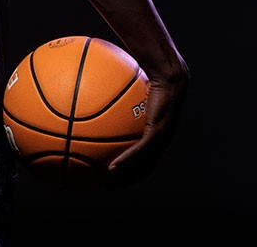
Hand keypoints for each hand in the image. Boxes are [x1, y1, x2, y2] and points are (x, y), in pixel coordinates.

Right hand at [106, 68, 188, 186]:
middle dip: (127, 178)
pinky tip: (112, 168)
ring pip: (144, 166)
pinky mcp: (158, 133)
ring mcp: (161, 138)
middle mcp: (161, 138)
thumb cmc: (148, 72)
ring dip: (128, 177)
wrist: (167, 72)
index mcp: (155, 130)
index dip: (130, 165)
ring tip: (109, 184)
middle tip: (107, 183)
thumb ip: (114, 88)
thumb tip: (89, 83)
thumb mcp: (128, 83)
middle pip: (144, 167)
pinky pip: (141, 152)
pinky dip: (127, 162)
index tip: (112, 168)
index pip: (144, 154)